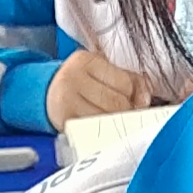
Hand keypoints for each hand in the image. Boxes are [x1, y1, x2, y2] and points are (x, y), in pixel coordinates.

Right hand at [43, 48, 162, 128]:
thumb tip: (146, 99)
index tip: (133, 101)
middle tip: (124, 114)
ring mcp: (66, 100)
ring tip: (113, 121)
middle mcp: (72, 77)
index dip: (134, 96)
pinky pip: (93, 131)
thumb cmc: (82, 83)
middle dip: (126, 112)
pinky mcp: (63, 121)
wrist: (46, 95)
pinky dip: (103, 132)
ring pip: (107, 119)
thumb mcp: (102, 71)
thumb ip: (129, 79)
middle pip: (117, 102)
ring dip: (116, 124)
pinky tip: (101, 129)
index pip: (125, 83)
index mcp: (85, 60)